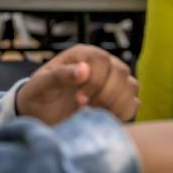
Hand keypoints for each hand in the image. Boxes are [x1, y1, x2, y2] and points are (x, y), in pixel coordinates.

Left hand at [17, 46, 137, 125]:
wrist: (42, 116)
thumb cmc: (39, 97)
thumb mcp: (40, 86)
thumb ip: (59, 76)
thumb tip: (83, 69)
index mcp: (82, 55)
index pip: (101, 60)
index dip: (95, 81)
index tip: (79, 100)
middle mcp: (101, 64)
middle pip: (120, 71)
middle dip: (105, 94)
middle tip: (84, 108)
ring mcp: (112, 81)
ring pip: (131, 86)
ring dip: (115, 103)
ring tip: (93, 113)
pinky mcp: (119, 99)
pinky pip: (133, 103)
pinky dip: (122, 113)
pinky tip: (102, 117)